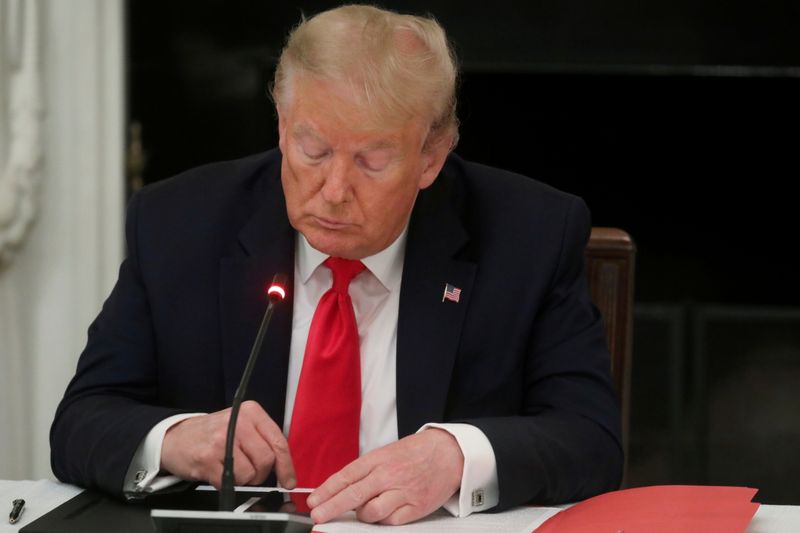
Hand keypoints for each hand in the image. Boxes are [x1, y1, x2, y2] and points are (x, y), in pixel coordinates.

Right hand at [160, 400, 295, 488]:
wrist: (176, 437)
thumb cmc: (212, 433)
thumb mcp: (241, 425)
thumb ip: (263, 440)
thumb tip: (284, 467)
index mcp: (251, 412)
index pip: (279, 441)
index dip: (286, 466)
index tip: (288, 480)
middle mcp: (238, 422)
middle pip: (267, 459)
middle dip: (261, 473)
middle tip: (250, 471)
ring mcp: (222, 440)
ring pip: (251, 473)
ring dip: (244, 479)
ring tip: (232, 468)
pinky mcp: (208, 458)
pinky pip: (231, 481)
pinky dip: (228, 483)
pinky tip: (219, 472)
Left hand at [307, 428, 463, 524]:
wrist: (449, 453)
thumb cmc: (416, 452)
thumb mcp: (387, 453)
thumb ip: (366, 471)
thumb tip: (342, 489)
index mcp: (378, 459)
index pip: (346, 476)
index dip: (326, 491)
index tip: (313, 502)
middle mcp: (388, 475)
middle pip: (353, 495)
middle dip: (331, 508)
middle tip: (318, 517)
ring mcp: (402, 492)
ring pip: (370, 512)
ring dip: (360, 516)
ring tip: (360, 513)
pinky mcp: (416, 507)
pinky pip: (391, 522)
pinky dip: (382, 521)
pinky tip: (381, 515)